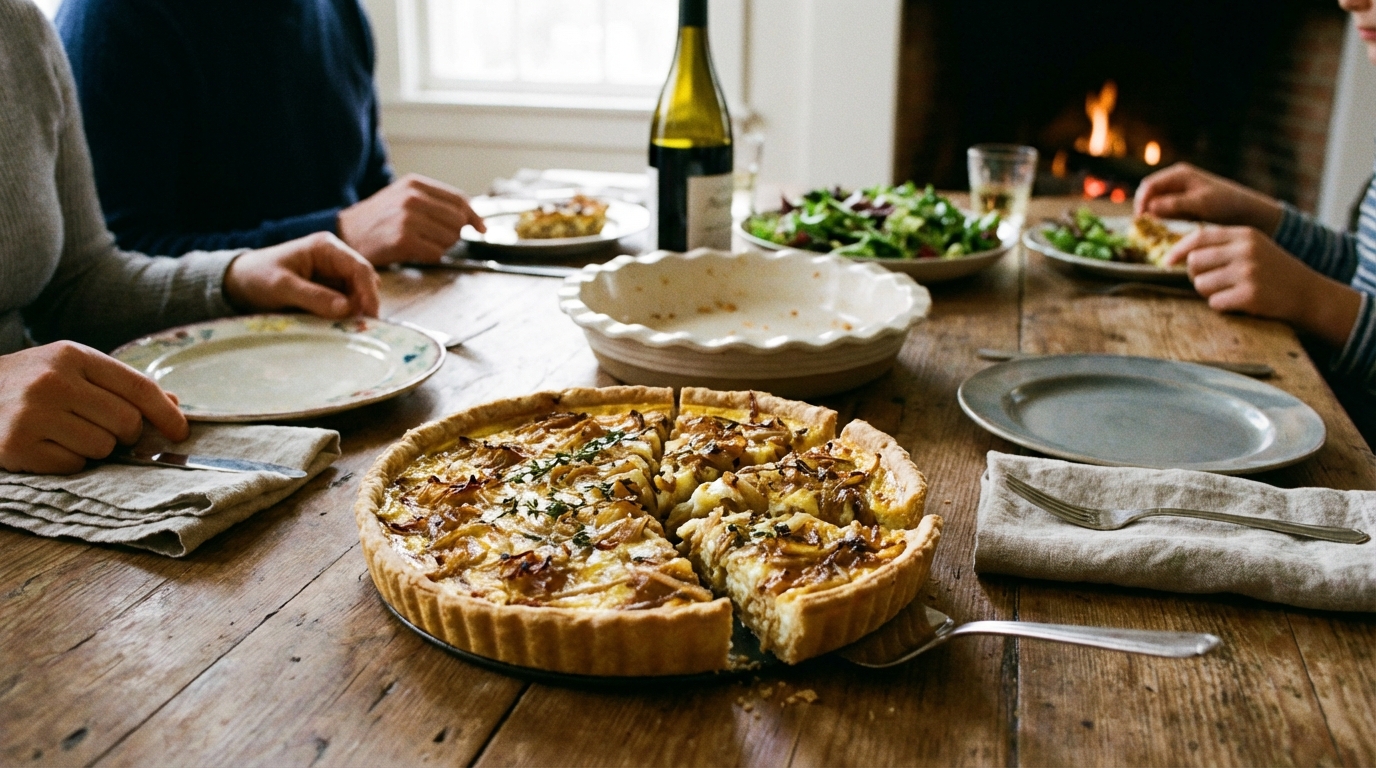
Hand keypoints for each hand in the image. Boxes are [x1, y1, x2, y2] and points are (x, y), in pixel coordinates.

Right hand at [0, 342, 187, 473]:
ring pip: (102, 447)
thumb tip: (173, 404)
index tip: (180, 432)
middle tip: (108, 431)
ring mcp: (32, 414)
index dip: (166, 413)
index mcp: (73, 356)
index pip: (138, 386)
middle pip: (126, 422)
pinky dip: (70, 461)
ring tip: (70, 433)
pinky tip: (50, 445)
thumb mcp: (73, 369)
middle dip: (126, 434)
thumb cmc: (31, 382)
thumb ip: (121, 384)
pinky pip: (74, 465)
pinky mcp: (17, 446)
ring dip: (96, 448)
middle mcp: (52, 381)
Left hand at [224, 232, 380, 318]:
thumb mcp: (282, 287)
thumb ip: (314, 297)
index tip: (370, 317)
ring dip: (356, 310)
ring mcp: (333, 274)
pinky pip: (346, 302)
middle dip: (364, 303)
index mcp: (326, 248)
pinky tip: (341, 326)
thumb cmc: (257, 277)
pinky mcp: (329, 289)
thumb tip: (347, 309)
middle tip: (361, 328)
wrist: (238, 282)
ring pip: (357, 293)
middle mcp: (335, 258)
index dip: (368, 293)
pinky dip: (346, 314)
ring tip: (350, 329)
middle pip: (363, 281)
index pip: (360, 268)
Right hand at [337, 173, 485, 265]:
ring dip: (441, 246)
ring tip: (421, 243)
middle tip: (436, 238)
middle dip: (454, 233)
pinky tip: (414, 252)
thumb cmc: (379, 219)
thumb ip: (436, 203)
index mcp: (415, 184)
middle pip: (458, 220)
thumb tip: (475, 221)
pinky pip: (436, 253)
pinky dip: (430, 256)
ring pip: (450, 238)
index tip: (481, 228)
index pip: (459, 199)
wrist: (346, 233)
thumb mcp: (404, 198)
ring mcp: (407, 218)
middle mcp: (412, 198)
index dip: (474, 216)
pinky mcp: (403, 240)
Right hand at [1134, 162, 1283, 232]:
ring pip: (1155, 203)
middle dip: (1144, 208)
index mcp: (1179, 174)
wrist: (1246, 210)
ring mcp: (1178, 192)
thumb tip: (1150, 208)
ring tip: (1152, 230)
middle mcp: (1176, 180)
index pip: (1149, 185)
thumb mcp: (1201, 203)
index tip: (1140, 219)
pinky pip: (1164, 210)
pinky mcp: (1182, 204)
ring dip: (1151, 215)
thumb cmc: (1225, 203)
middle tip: (1143, 227)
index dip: (1141, 201)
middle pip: (1149, 193)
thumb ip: (1175, 204)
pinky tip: (1164, 230)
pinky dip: (1161, 219)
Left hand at [1164, 226, 1360, 346]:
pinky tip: (1240, 303)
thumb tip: (1181, 253)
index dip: (1178, 249)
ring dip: (1209, 293)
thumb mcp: (1254, 248)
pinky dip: (1222, 306)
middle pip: (1194, 262)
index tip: (1167, 262)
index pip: (1199, 236)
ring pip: (1201, 284)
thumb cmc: (1274, 272)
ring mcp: (1248, 272)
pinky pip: (1215, 303)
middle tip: (1214, 283)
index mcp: (1245, 235)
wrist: (1309, 294)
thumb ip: (1223, 246)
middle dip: (1196, 275)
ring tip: (1231, 292)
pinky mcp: (1250, 295)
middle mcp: (1245, 250)